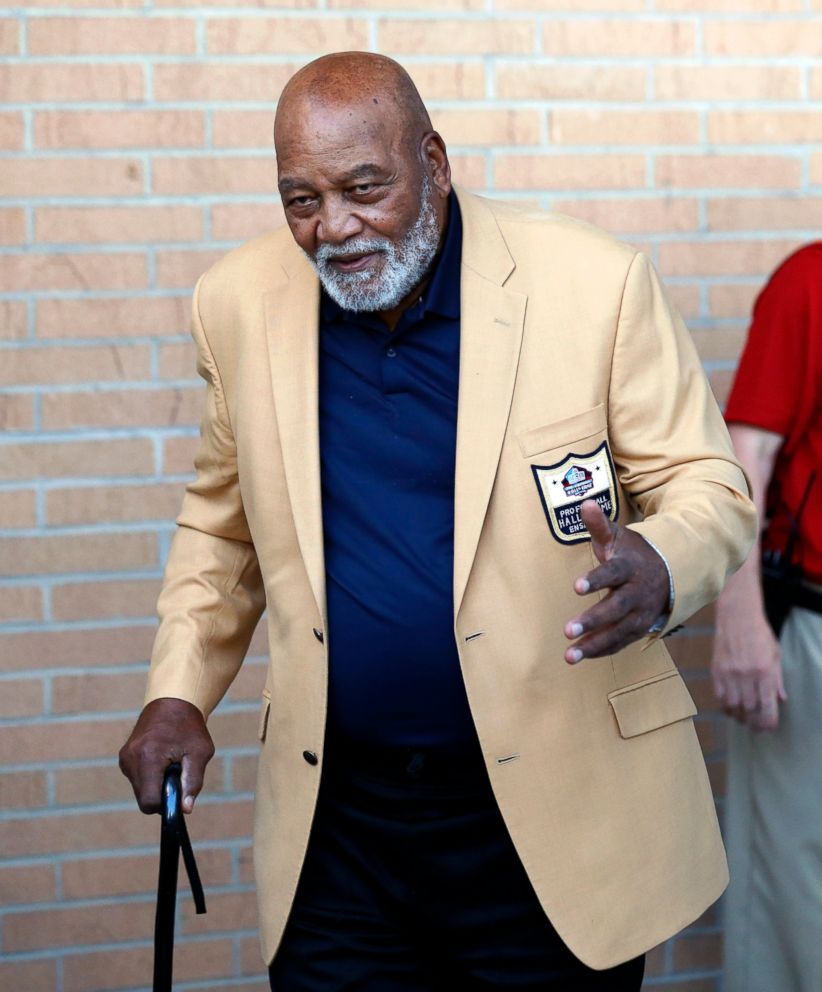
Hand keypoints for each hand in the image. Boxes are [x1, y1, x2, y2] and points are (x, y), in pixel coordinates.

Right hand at [119, 697, 213, 813]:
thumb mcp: (200, 752)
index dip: (166, 804)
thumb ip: (193, 782)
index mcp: (148, 757)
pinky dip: (150, 776)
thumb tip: (185, 809)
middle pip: (144, 798)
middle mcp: (131, 759)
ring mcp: (125, 758)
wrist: (172, 701)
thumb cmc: (189, 726)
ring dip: (156, 784)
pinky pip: (137, 779)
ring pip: (140, 790)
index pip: (149, 802)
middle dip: (162, 793)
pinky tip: (161, 759)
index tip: (179, 793)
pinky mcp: (124, 757)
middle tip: (178, 773)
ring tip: (170, 763)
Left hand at [563, 500, 669, 663]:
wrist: (671, 572)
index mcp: (629, 567)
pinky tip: (580, 657)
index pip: (612, 573)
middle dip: (593, 620)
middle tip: (568, 630)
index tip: (576, 587)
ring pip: (619, 632)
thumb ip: (599, 524)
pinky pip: (621, 642)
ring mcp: (641, 613)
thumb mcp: (618, 536)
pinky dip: (602, 651)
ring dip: (594, 645)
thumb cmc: (633, 553)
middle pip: (616, 608)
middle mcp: (637, 592)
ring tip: (569, 656)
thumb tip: (585, 503)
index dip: (595, 579)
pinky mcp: (640, 628)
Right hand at [711, 602, 785, 731]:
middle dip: (754, 723)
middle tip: (756, 728)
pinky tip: (731, 707)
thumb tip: (780, 700)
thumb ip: (777, 679)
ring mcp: (728, 672)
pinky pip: (719, 695)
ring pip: (732, 705)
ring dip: (739, 716)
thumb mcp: (775, 655)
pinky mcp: (716, 670)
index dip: (768, 721)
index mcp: (764, 671)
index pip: (766, 705)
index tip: (768, 727)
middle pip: (748, 709)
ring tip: (743, 719)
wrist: (737, 617)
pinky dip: (725, 705)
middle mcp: (746, 674)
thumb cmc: (759, 634)